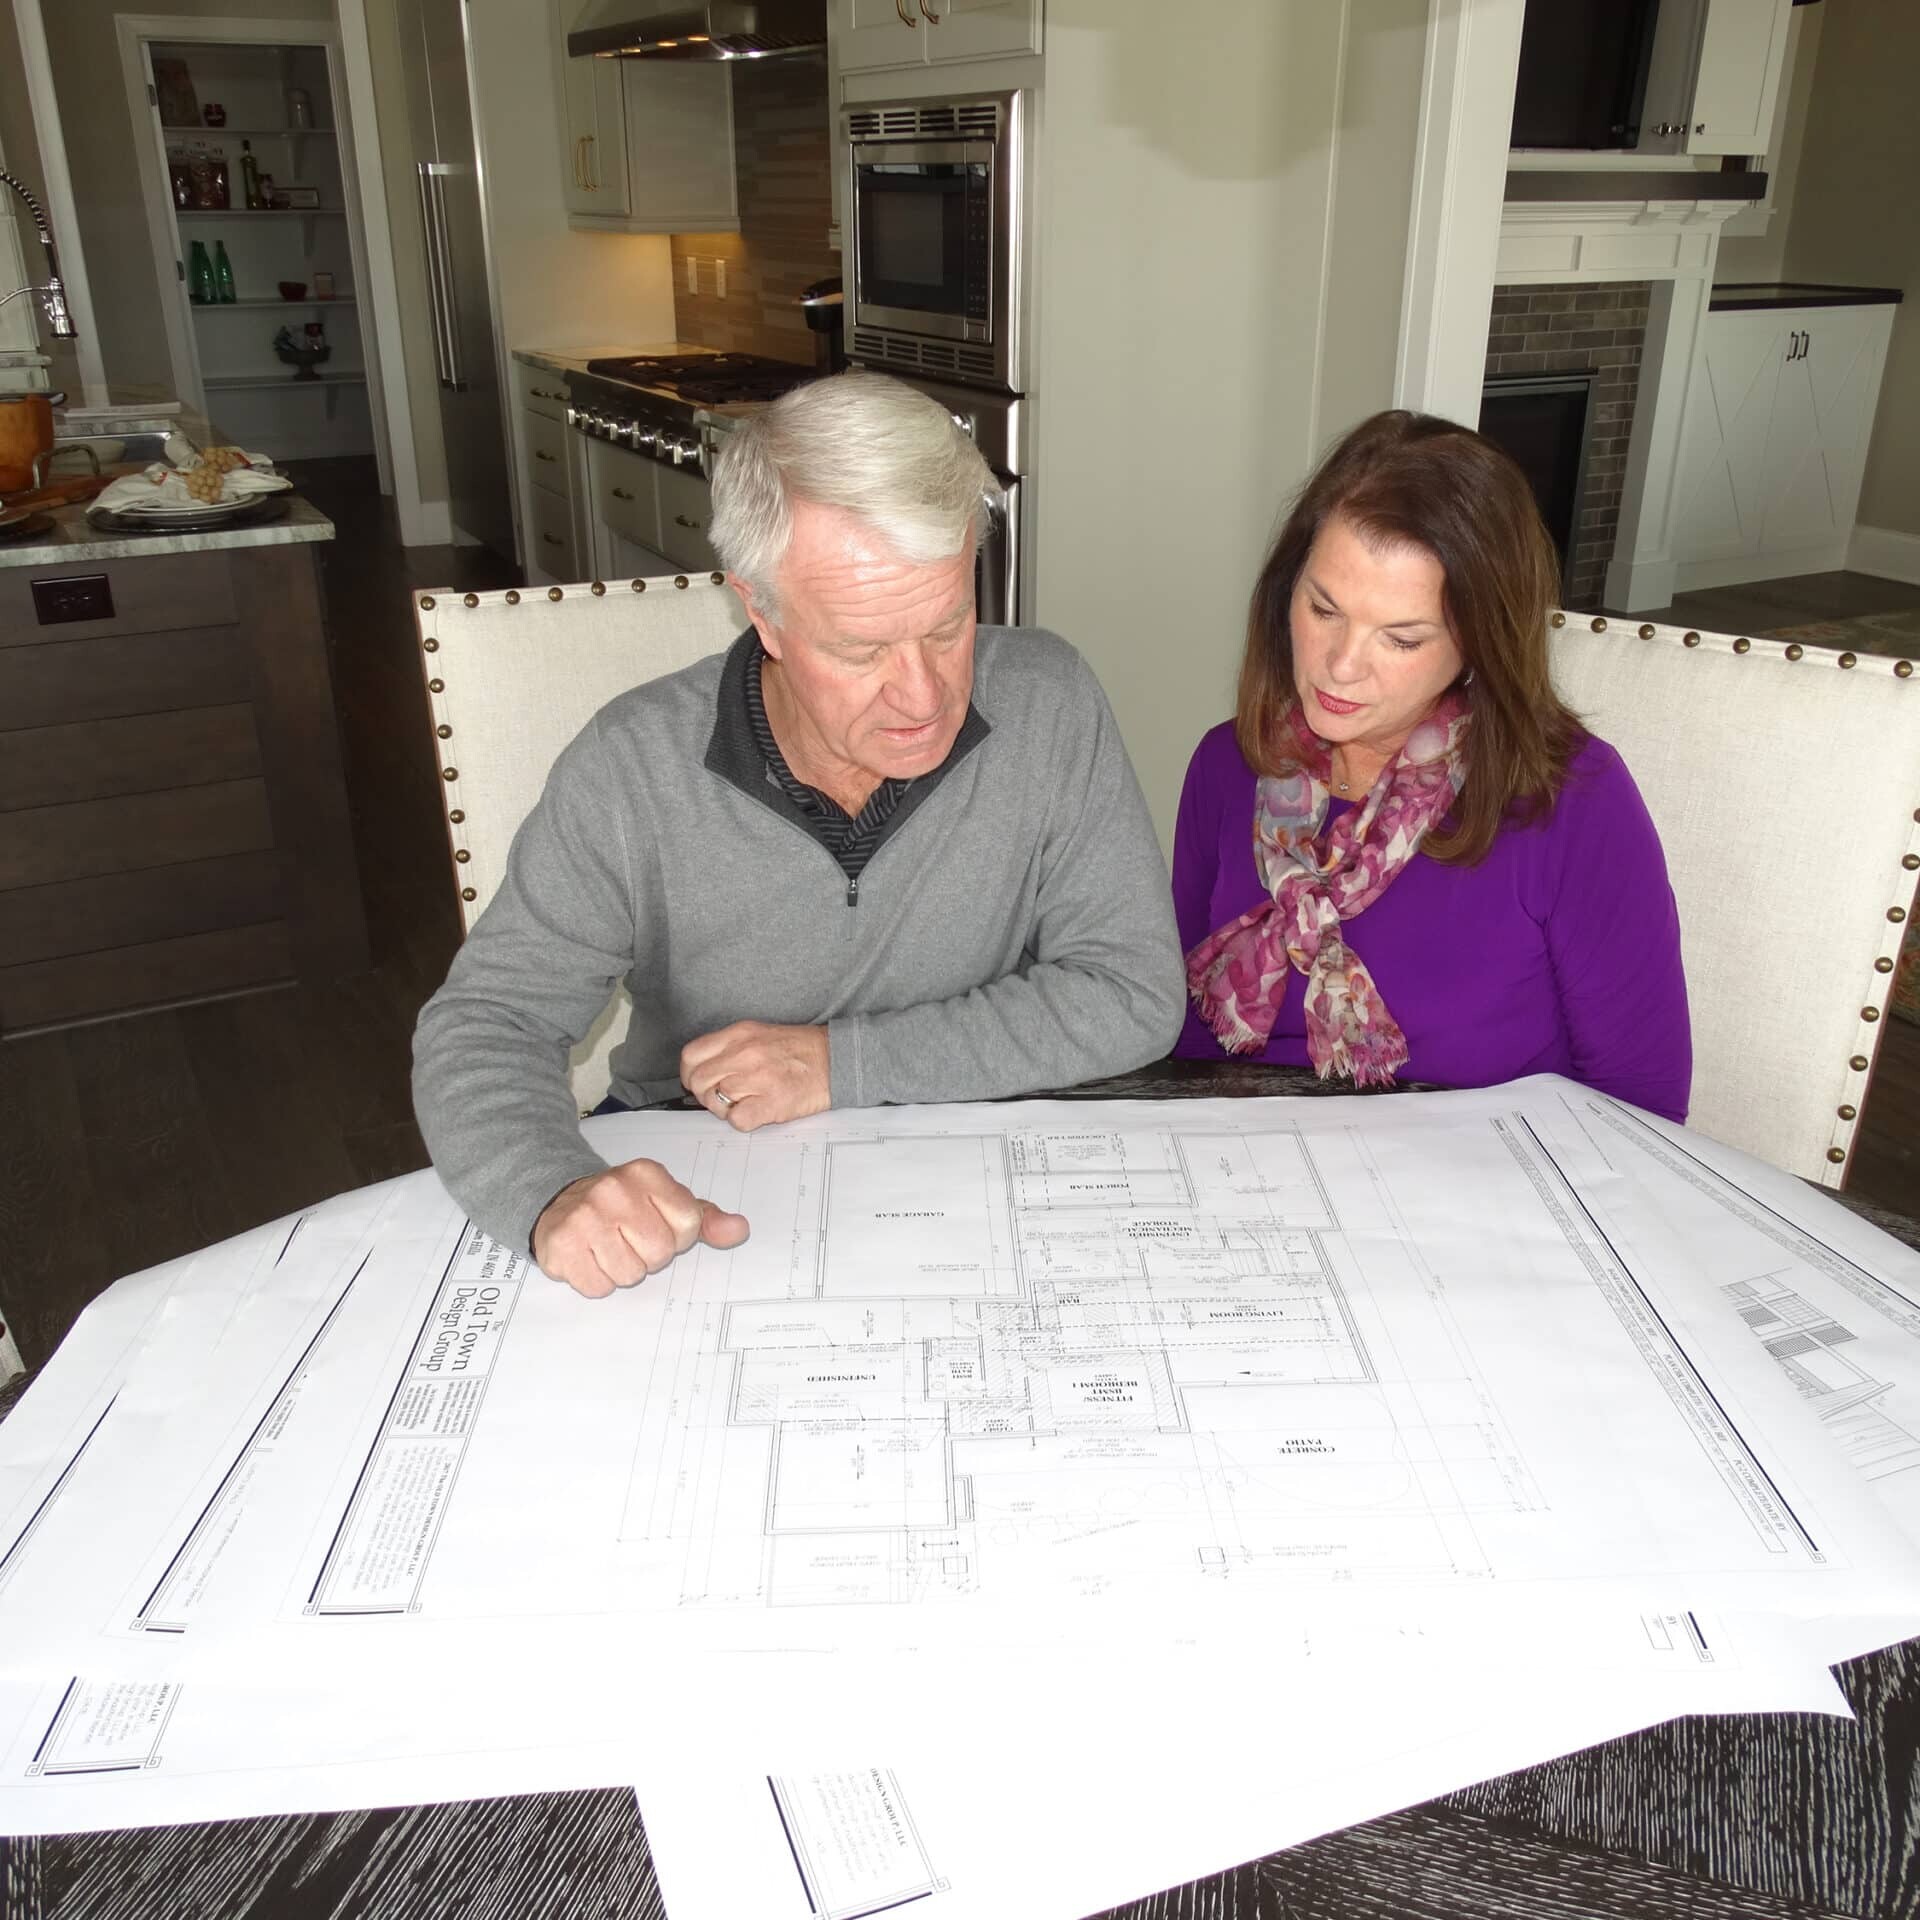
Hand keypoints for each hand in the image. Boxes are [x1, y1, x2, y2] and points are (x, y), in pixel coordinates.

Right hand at [532, 1158, 748, 1296]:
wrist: (560, 1205)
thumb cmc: (623, 1208)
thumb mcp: (665, 1202)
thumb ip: (704, 1218)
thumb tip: (739, 1230)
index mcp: (647, 1174)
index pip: (689, 1225)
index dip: (677, 1237)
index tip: (656, 1226)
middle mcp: (614, 1189)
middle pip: (660, 1252)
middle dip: (649, 1256)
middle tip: (629, 1240)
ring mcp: (585, 1216)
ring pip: (630, 1274)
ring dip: (622, 1271)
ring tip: (608, 1248)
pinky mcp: (562, 1244)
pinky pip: (599, 1286)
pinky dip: (597, 1281)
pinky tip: (589, 1258)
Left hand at [680, 1021, 830, 1130]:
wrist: (835, 1060)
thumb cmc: (799, 1050)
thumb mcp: (759, 1034)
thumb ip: (729, 1048)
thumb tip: (703, 1071)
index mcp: (739, 1034)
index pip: (691, 1055)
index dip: (689, 1073)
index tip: (697, 1082)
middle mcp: (745, 1053)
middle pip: (699, 1081)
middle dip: (706, 1094)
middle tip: (722, 1097)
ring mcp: (758, 1078)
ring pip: (716, 1102)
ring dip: (725, 1109)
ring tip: (745, 1103)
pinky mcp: (772, 1103)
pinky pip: (737, 1120)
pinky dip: (742, 1121)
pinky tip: (756, 1112)